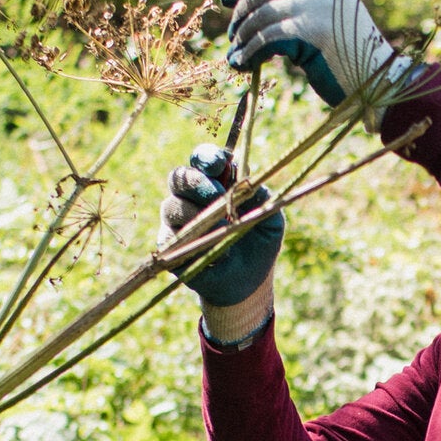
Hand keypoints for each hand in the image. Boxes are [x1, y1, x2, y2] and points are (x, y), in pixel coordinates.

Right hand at [158, 144, 283, 312]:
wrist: (249, 282)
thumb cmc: (260, 243)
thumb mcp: (270, 218)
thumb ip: (259, 195)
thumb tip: (244, 178)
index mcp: (216, 182)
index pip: (203, 160)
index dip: (207, 157)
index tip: (219, 164)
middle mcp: (191, 198)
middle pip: (179, 177)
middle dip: (196, 182)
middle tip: (215, 193)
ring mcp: (177, 222)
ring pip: (171, 206)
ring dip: (196, 215)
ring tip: (223, 229)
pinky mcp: (170, 247)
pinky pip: (170, 239)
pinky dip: (194, 244)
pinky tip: (217, 253)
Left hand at [221, 0, 412, 121]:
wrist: (381, 86)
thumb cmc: (354, 64)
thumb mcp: (330, 27)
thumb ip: (303, 12)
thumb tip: (256, 14)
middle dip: (241, 12)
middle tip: (231, 35)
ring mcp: (318, 8)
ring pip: (262, 16)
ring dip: (242, 37)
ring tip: (235, 57)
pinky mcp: (311, 32)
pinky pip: (267, 38)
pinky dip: (251, 52)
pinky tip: (245, 63)